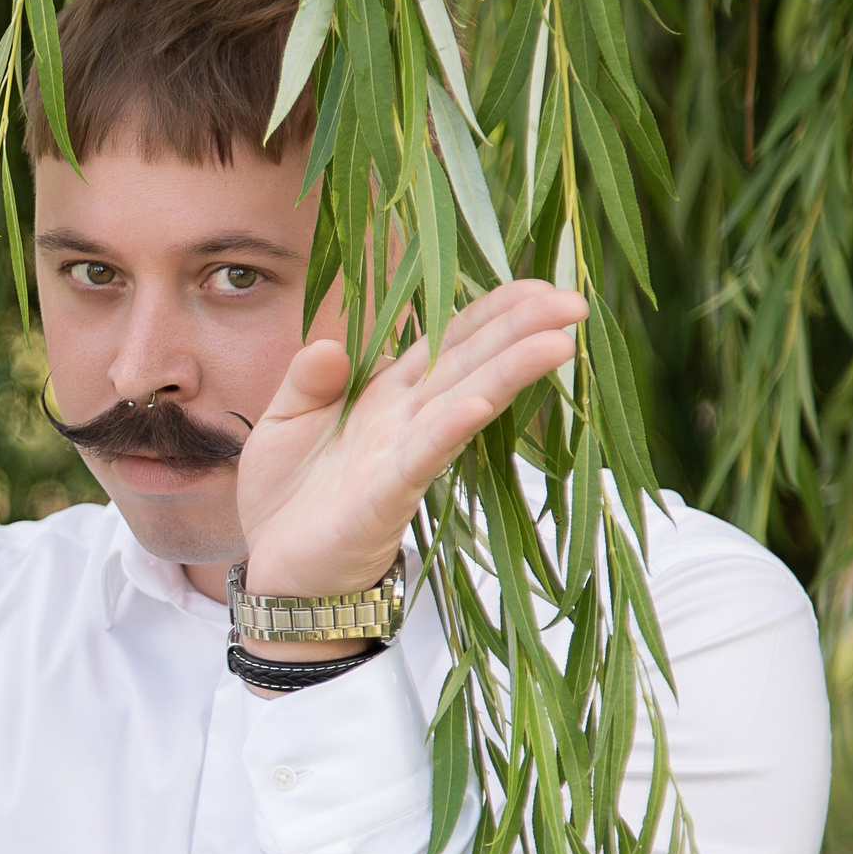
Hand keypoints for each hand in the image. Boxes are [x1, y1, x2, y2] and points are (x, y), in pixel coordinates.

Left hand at [236, 280, 588, 639]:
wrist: (276, 568)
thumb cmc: (287, 495)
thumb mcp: (284, 420)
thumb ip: (307, 378)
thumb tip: (331, 344)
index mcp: (385, 394)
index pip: (448, 341)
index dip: (491, 312)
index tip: (537, 284)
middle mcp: (404, 420)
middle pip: (470, 364)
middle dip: (521, 332)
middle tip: (576, 302)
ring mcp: (400, 457)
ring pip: (461, 404)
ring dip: (506, 374)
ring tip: (556, 344)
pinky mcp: (384, 496)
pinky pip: (420, 458)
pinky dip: (447, 430)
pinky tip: (477, 405)